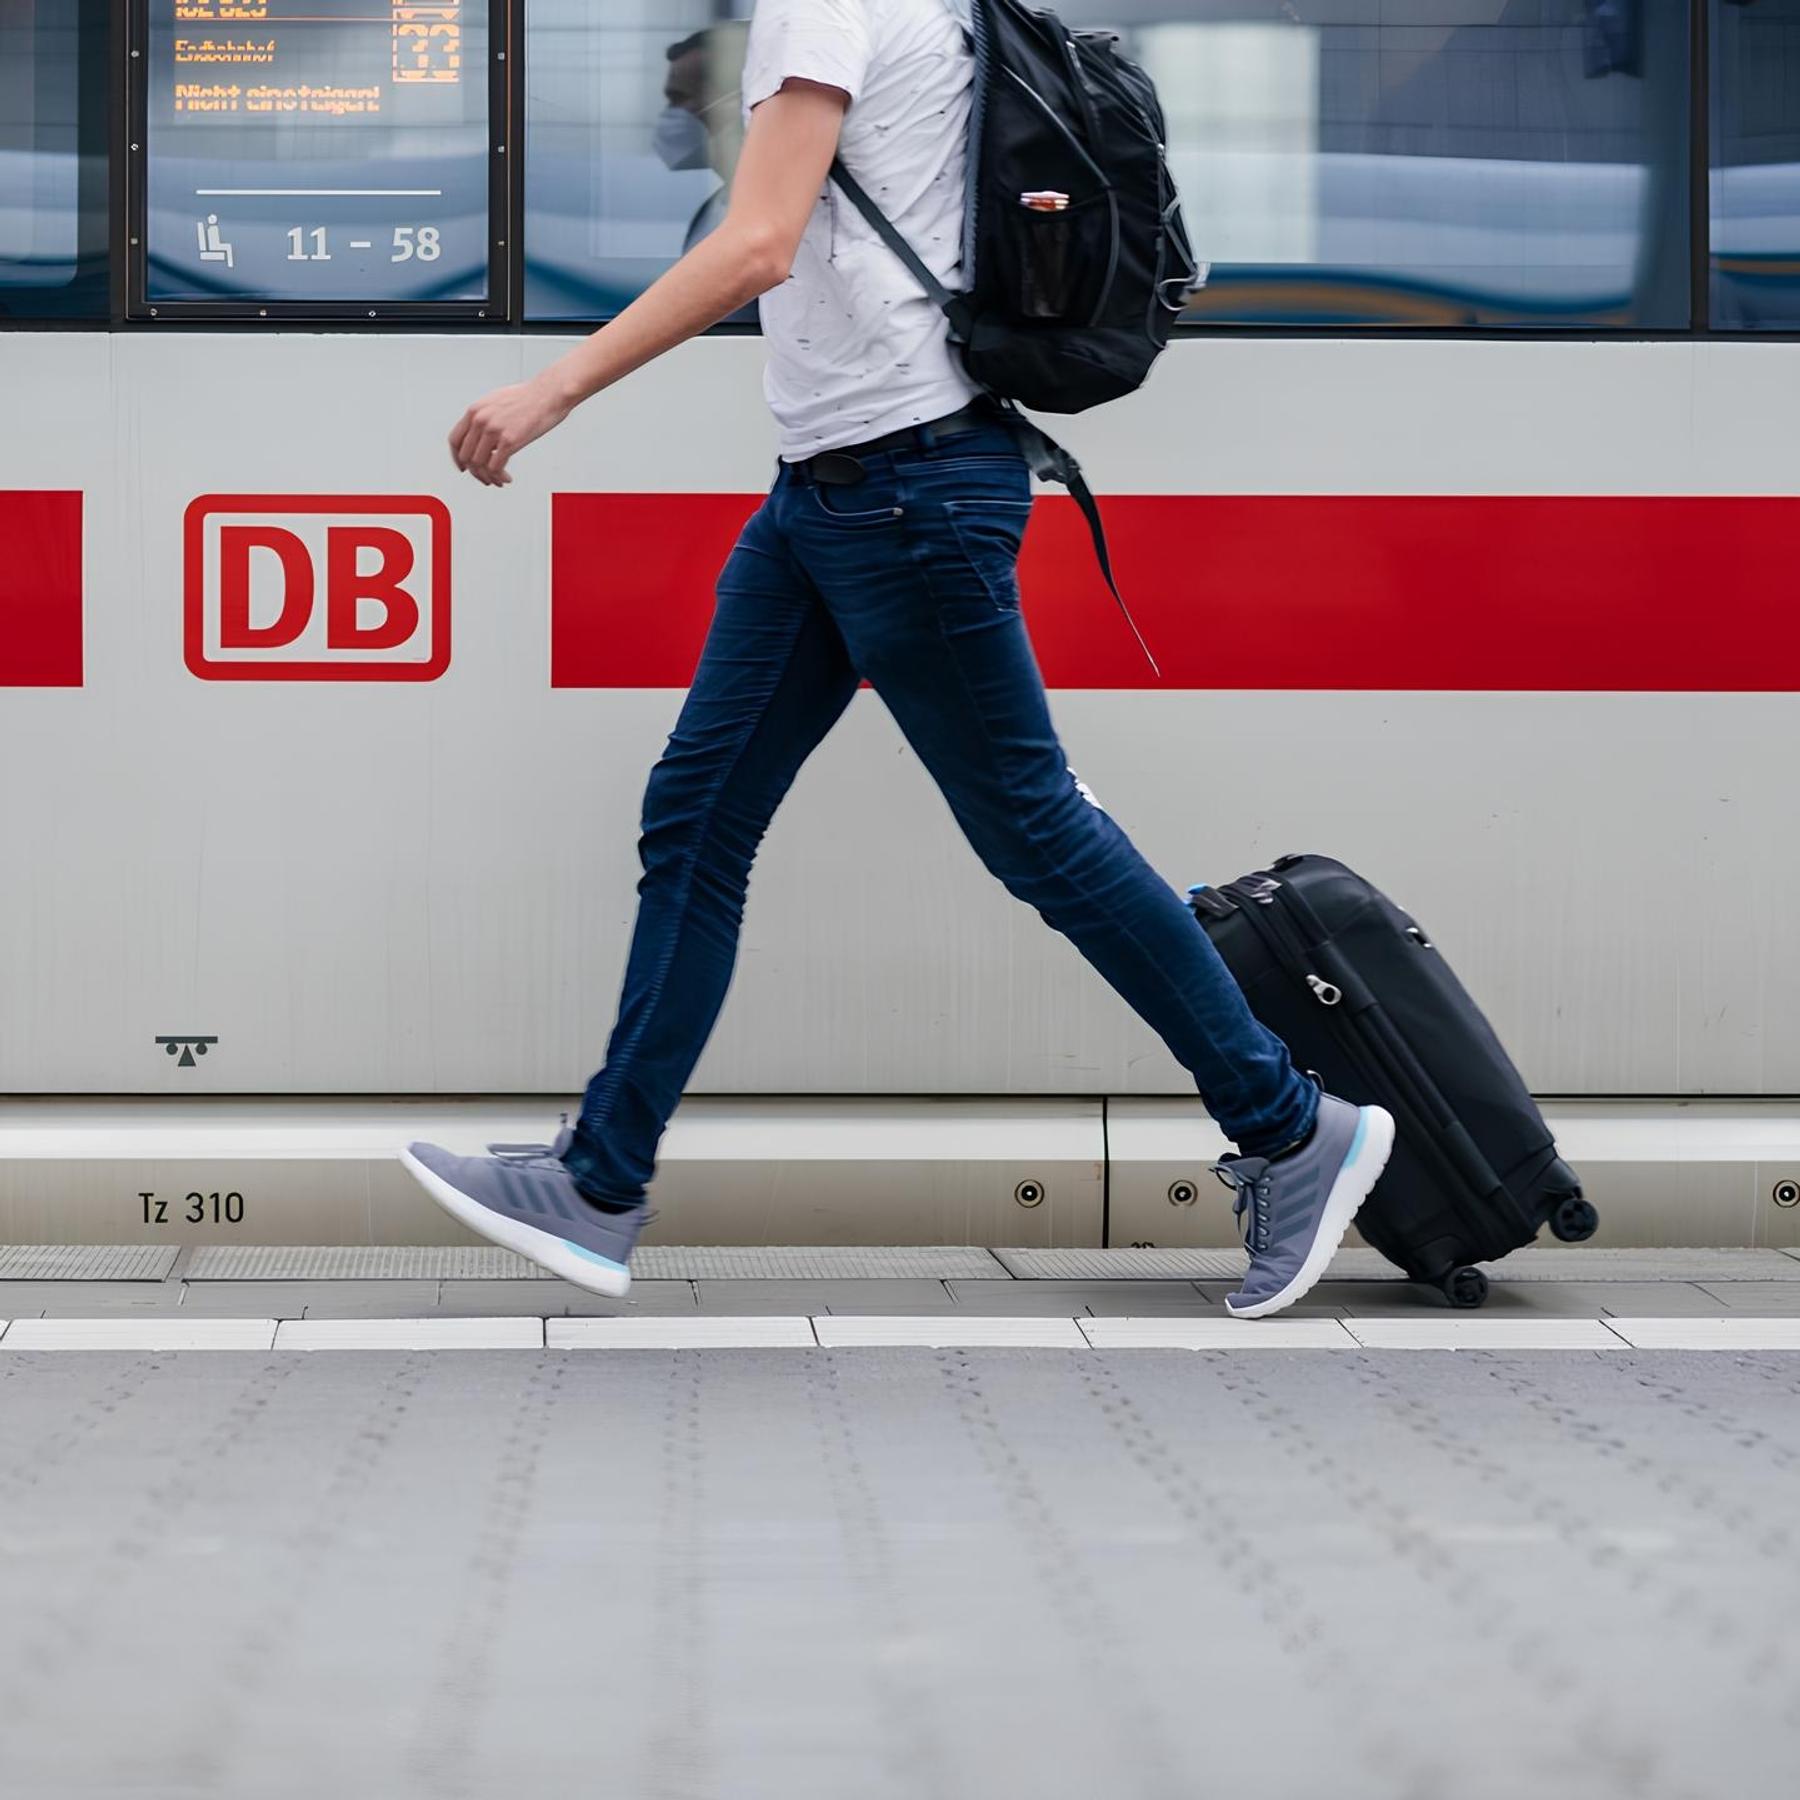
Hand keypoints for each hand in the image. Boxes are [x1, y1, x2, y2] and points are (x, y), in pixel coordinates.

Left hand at [448, 373, 574, 486]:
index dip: (457, 458)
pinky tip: (507, 478)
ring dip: (488, 477)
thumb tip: (481, 436)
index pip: (455, 440)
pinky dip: (499, 477)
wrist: (548, 393)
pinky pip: (495, 467)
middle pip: (466, 456)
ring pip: (479, 464)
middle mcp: (480, 420)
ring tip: (498, 481)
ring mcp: (493, 430)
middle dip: (475, 472)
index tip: (465, 467)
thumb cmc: (528, 397)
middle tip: (485, 478)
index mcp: (474, 410)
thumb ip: (484, 417)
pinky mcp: (509, 440)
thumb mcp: (496, 401)